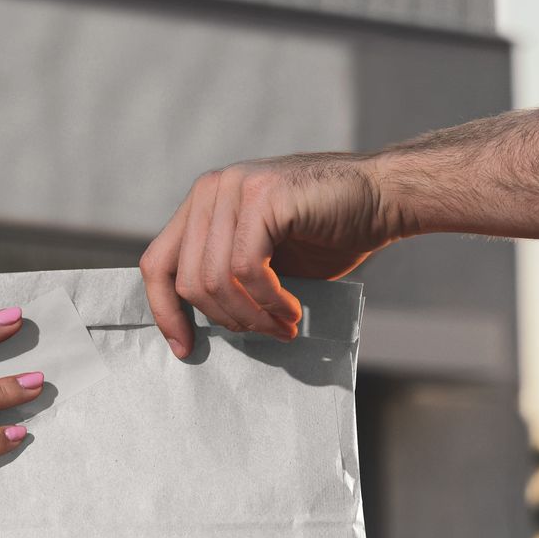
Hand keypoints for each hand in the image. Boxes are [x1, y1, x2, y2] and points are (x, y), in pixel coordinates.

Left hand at [137, 152, 399, 358]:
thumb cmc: (325, 236)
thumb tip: (190, 331)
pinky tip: (292, 310)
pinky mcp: (263, 195)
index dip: (165, 312)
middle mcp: (211, 190)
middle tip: (264, 334)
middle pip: (187, 279)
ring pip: (215, 278)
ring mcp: (235, 188)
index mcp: (202, 205)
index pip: (158, 264)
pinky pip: (248, 267)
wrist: (381, 200)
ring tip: (282, 327)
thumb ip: (225, 279)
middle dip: (225, 320)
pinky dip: (269, 301)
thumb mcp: (262, 262)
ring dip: (251, 316)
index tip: (184, 349)